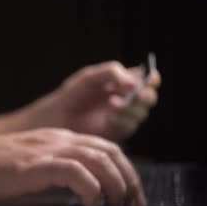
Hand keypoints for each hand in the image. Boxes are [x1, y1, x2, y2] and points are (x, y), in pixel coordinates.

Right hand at [0, 128, 145, 205]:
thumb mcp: (32, 164)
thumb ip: (56, 169)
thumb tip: (80, 189)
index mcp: (59, 139)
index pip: (106, 149)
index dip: (126, 172)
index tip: (132, 195)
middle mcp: (59, 140)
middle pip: (111, 153)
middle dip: (129, 181)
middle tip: (132, 205)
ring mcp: (48, 150)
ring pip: (99, 161)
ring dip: (115, 187)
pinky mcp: (37, 164)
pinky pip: (75, 172)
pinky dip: (90, 189)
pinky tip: (89, 204)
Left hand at [26, 61, 160, 141]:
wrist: (55, 117)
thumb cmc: (72, 95)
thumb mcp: (89, 77)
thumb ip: (111, 72)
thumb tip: (134, 80)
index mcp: (122, 83)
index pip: (146, 79)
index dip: (150, 79)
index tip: (148, 78)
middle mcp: (126, 100)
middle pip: (148, 97)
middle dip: (143, 95)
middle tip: (134, 93)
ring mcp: (122, 117)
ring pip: (140, 112)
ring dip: (131, 107)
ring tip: (112, 103)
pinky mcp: (116, 132)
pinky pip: (129, 126)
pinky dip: (122, 119)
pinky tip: (110, 116)